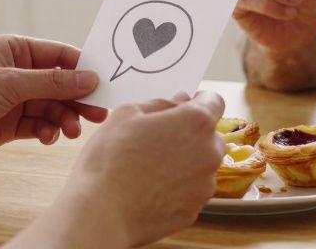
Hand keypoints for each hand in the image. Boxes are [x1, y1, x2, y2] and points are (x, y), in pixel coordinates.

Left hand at [0, 35, 108, 167]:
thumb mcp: (10, 84)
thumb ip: (52, 83)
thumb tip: (89, 78)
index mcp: (15, 49)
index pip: (59, 55)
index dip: (83, 69)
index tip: (104, 84)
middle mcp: (17, 72)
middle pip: (60, 84)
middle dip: (78, 99)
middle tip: (98, 114)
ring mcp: (14, 99)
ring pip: (52, 107)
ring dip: (64, 118)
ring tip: (70, 131)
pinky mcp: (10, 124)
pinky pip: (39, 125)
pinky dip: (48, 131)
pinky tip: (49, 138)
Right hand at [45, 91, 225, 247]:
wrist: (101, 214)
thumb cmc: (110, 160)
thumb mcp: (126, 114)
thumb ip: (160, 103)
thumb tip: (179, 101)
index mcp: (196, 122)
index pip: (214, 102)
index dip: (199, 101)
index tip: (182, 107)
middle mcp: (209, 153)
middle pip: (209, 136)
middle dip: (189, 134)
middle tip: (155, 140)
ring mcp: (204, 186)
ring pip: (200, 166)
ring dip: (183, 163)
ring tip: (147, 169)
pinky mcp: (193, 211)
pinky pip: (189, 192)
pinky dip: (175, 189)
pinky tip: (149, 190)